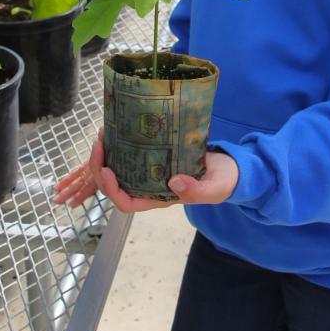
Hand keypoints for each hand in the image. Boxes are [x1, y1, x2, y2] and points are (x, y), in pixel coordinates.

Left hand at [53, 131, 238, 212]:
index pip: (126, 202)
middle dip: (100, 167)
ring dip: (106, 154)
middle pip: (115, 185)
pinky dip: (120, 143)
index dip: (111, 190)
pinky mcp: (154, 157)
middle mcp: (149, 187)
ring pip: (118, 169)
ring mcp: (150, 173)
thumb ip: (196, 190)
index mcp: (159, 198)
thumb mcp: (214, 188)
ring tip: (104, 132)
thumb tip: (173, 182)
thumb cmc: (222, 181)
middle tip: (99, 143)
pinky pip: (129, 154)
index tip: (106, 169)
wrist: (230, 168)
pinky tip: (118, 127)